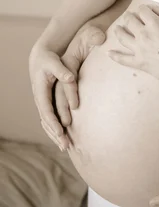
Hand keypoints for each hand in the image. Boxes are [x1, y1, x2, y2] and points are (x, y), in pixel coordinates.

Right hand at [29, 25, 104, 149]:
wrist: (40, 58)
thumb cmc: (49, 59)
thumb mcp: (54, 62)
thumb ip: (62, 70)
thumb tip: (71, 77)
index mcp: (40, 91)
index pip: (46, 111)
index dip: (53, 122)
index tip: (61, 133)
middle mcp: (40, 99)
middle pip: (46, 121)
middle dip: (55, 134)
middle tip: (66, 146)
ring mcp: (42, 102)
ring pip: (47, 123)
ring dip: (55, 136)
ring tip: (66, 148)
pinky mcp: (47, 103)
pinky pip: (50, 120)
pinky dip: (55, 130)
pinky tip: (63, 138)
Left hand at [109, 4, 158, 87]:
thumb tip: (153, 8)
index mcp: (154, 23)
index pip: (142, 10)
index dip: (143, 9)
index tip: (144, 11)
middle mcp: (143, 34)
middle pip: (129, 21)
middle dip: (129, 17)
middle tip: (129, 17)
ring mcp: (139, 49)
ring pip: (122, 37)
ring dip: (118, 31)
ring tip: (117, 28)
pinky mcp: (139, 62)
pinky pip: (123, 59)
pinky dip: (115, 56)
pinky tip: (109, 53)